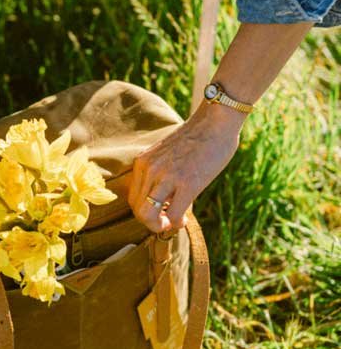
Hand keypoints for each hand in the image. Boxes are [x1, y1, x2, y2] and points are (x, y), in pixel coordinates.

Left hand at [127, 102, 244, 232]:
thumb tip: (162, 201)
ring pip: (148, 216)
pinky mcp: (187, 183)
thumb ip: (159, 174)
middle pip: (137, 209)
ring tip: (174, 222)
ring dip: (160, 226)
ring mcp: (167, 176)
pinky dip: (177, 224)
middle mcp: (150, 169)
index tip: (160, 214)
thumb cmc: (196, 138)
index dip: (145, 212)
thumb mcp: (166, 154)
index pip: (133, 198)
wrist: (216, 121)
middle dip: (151, 222)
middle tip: (166, 222)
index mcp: (143, 162)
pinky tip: (185, 220)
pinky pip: (173, 215)